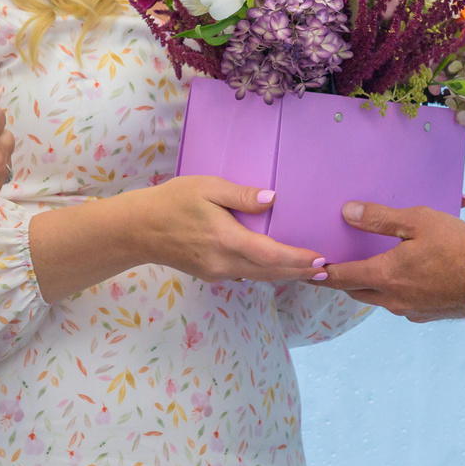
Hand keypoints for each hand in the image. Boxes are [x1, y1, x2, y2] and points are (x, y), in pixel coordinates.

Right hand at [128, 178, 327, 283]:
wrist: (137, 230)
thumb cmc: (172, 201)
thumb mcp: (206, 187)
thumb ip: (240, 194)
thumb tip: (273, 199)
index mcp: (226, 239)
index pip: (271, 255)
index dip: (298, 259)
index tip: (321, 259)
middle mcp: (224, 262)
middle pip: (271, 273)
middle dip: (300, 272)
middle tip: (327, 270)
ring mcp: (217, 272)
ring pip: (259, 277)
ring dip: (285, 275)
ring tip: (310, 271)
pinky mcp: (211, 274)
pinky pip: (245, 276)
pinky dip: (266, 273)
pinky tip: (276, 267)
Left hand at [321, 203, 464, 320]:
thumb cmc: (457, 248)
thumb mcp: (418, 222)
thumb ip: (380, 218)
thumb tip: (347, 212)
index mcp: (384, 276)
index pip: (340, 277)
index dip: (320, 274)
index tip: (304, 270)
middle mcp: (391, 298)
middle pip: (355, 291)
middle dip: (340, 280)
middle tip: (329, 269)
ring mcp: (409, 310)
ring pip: (377, 298)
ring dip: (366, 286)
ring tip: (364, 270)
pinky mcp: (425, 314)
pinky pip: (398, 303)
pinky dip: (391, 291)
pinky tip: (401, 279)